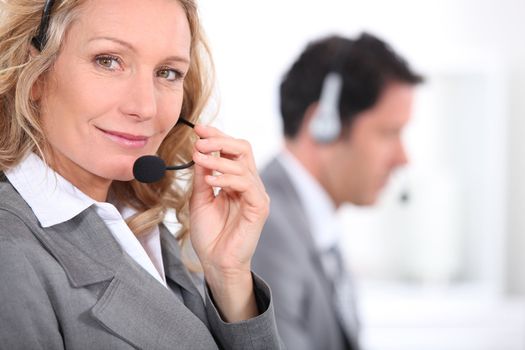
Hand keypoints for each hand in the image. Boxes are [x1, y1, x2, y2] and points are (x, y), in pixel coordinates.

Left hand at [189, 124, 268, 320]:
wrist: (216, 262)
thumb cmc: (210, 233)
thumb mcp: (200, 198)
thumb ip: (203, 176)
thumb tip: (200, 150)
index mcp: (237, 180)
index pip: (232, 149)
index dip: (217, 136)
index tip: (197, 128)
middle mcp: (249, 184)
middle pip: (242, 149)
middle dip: (220, 140)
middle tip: (199, 140)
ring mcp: (256, 195)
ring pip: (243, 164)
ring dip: (218, 159)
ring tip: (199, 158)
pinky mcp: (259, 208)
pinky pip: (247, 184)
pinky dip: (228, 178)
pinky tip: (211, 180)